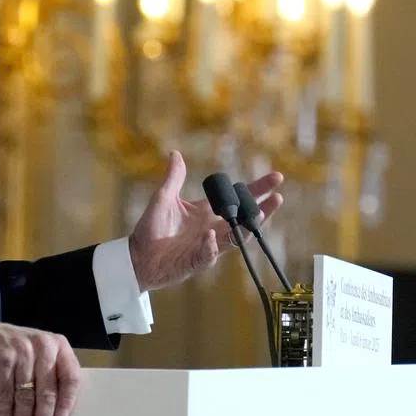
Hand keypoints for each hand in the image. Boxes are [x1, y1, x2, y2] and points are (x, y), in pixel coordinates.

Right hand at [0, 321, 80, 415]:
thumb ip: (52, 373)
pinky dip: (4, 414)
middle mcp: (42, 346)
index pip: (70, 376)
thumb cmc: (18, 348)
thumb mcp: (40, 353)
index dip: (67, 400)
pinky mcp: (2, 359)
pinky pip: (5, 393)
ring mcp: (22, 351)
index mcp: (58, 345)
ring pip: (26, 396)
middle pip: (47, 391)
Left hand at [128, 151, 283, 291]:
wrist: (138, 256)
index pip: (236, 199)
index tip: (276, 177)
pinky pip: (209, 254)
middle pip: (244, 219)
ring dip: (248, 227)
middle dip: (261, 209)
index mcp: (206, 213)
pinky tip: (211, 236)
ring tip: (260, 213)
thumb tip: (175, 153)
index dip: (256, 189)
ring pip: (236, 238)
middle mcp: (212, 229)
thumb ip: (173, 178)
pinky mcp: (196, 261)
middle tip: (277, 197)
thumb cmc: (151, 229)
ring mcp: (207, 246)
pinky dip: (211, 246)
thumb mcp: (163, 198)